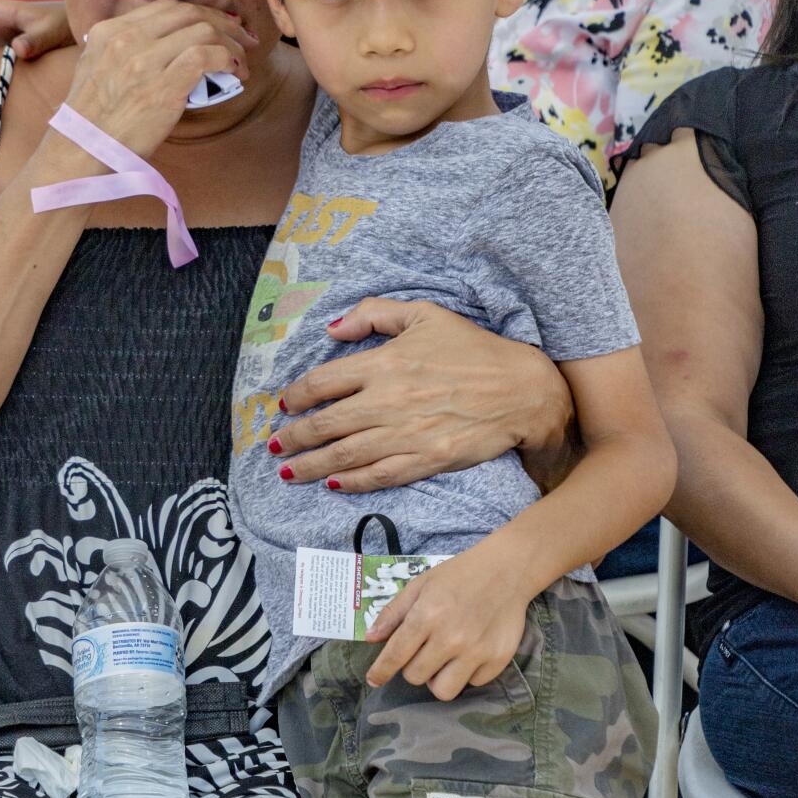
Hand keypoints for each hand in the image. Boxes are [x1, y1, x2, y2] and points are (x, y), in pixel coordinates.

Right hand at [62, 0, 255, 160]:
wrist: (80, 151)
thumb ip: (121, 50)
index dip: (201, 13)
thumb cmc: (92, 120)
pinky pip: (206, 57)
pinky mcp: (162, 87)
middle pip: (189, 13)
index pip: (167, 8)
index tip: (219, 25)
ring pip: (203, 31)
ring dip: (231, 43)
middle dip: (223, 22)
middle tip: (242, 38)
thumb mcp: (94, 68)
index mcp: (109, 31)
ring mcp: (144, 61)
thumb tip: (161, 45)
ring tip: (242, 59)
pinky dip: (228, 59)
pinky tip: (235, 71)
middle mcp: (126, 39)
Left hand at [270, 299, 571, 490]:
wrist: (522, 389)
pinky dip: (351, 482)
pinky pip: (378, 475)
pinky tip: (333, 484)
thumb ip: (374, 313)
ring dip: (311, 466)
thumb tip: (332, 328)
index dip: (296, 397)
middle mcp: (387, 401)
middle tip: (275, 447)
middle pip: (326, 425)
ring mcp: (405, 434)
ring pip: (344, 455)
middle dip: (294, 439)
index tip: (284, 406)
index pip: (323, 383)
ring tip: (289, 473)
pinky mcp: (425, 460)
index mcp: (384, 363)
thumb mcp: (425, 314)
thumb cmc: (473, 348)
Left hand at [364, 546, 530, 699]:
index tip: (373, 680)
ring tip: (443, 660)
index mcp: (427, 616)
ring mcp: (476, 652)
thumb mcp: (420, 585)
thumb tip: (370, 639)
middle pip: (415, 677)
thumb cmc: (459, 575)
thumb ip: (393, 613)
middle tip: (423, 650)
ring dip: (437, 678)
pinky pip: (472, 684)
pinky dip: (466, 673)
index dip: (380, 671)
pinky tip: (469, 653)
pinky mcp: (497, 660)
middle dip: (412, 666)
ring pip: (443, 691)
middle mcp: (450, 638)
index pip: (395, 655)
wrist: (507, 569)